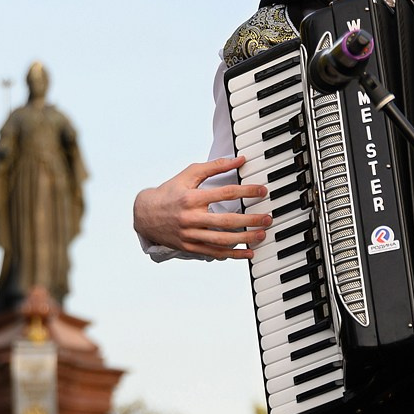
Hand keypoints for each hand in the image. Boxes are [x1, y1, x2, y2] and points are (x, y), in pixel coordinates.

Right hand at [132, 158, 266, 257]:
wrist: (145, 215)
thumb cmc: (170, 192)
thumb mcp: (189, 175)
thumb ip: (214, 166)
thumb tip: (239, 159)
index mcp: (191, 198)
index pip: (224, 193)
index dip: (245, 191)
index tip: (262, 190)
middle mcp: (190, 218)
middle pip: (225, 221)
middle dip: (250, 220)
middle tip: (267, 218)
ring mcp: (190, 235)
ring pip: (221, 240)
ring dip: (244, 239)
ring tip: (261, 235)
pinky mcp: (190, 247)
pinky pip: (214, 252)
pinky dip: (232, 254)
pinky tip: (248, 252)